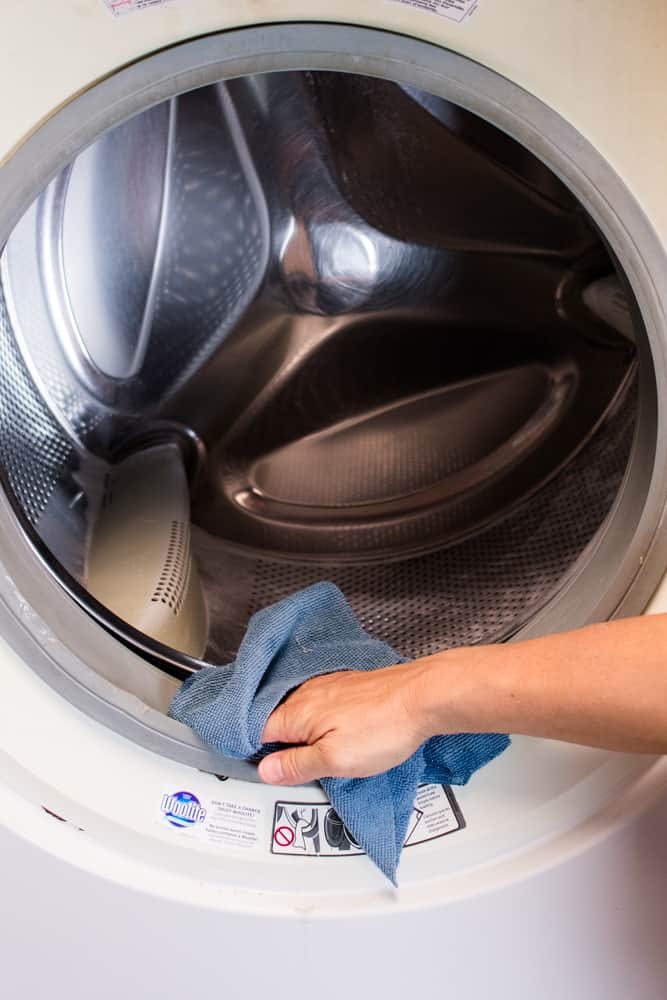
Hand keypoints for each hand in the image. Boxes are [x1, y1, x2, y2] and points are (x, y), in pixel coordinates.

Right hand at [257, 663, 430, 785]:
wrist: (422, 697)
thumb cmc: (384, 727)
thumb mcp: (335, 760)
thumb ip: (297, 765)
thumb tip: (266, 770)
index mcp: (297, 712)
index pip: (258, 734)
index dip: (259, 755)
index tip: (267, 772)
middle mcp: (307, 694)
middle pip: (277, 723)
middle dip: (280, 746)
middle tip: (293, 770)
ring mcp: (327, 687)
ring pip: (300, 714)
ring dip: (303, 736)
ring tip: (316, 757)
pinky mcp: (346, 687)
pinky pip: (320, 706)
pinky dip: (321, 723)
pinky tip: (334, 735)